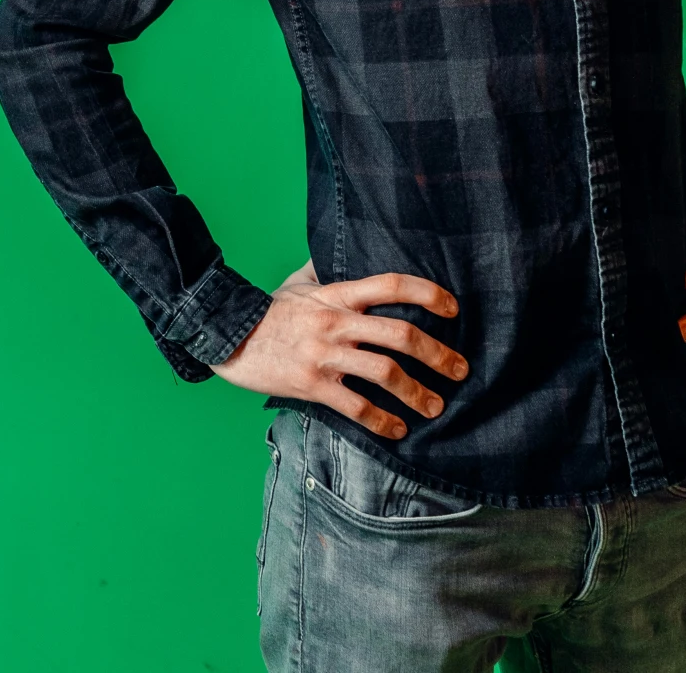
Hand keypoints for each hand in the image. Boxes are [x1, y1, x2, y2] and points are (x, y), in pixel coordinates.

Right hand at [211, 259, 468, 438]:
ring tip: (435, 407)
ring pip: (385, 374)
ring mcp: (324, 355)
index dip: (427, 293)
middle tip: (460, 371)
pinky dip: (382, 422)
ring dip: (418, 393)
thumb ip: (323, 272)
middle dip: (437, 355)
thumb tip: (335, 254)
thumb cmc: (265, 311)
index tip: (453, 309)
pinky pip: (356, 407)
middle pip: (400, 335)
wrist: (225, 335)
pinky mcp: (312, 385)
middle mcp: (336, 323)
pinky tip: (397, 430)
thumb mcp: (296, 284)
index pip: (391, 285)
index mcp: (336, 295)